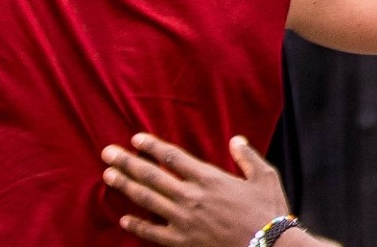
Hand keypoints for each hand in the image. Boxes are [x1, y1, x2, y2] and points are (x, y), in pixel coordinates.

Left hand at [101, 134, 289, 246]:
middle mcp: (191, 196)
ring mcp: (183, 220)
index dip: (152, 147)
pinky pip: (152, 233)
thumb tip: (236, 140)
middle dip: (127, 162)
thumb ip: (247, 156)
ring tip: (108, 175)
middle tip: (108, 152)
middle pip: (151, 175)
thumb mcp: (265, 177)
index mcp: (210, 178)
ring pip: (147, 199)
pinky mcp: (182, 241)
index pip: (172, 157)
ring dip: (125, 186)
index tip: (136, 139)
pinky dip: (137, 225)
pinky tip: (123, 219)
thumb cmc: (268, 211)